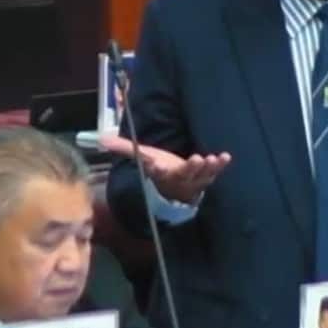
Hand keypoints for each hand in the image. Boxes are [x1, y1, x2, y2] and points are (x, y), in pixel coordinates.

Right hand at [100, 134, 231, 202]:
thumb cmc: (159, 167)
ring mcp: (194, 179)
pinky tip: (225, 156)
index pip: (158, 172)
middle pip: (184, 174)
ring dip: (207, 167)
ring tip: (212, 159)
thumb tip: (101, 139)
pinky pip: (214, 172)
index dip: (157, 169)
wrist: (175, 187)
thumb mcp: (143, 156)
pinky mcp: (206, 176)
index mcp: (161, 173)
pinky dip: (220, 165)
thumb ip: (125, 148)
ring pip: (201, 175)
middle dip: (190, 168)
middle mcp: (178, 177)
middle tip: (195, 160)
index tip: (156, 165)